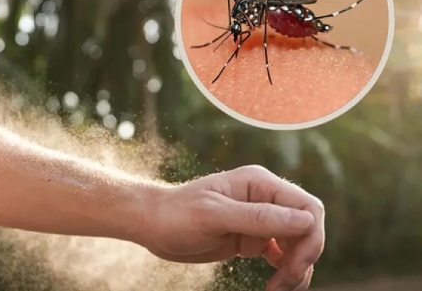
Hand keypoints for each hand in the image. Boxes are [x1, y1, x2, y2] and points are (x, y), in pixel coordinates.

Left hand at [140, 165, 324, 290]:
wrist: (152, 225)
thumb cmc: (176, 215)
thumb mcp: (214, 216)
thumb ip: (258, 218)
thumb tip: (306, 222)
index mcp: (260, 183)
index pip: (308, 207)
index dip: (311, 238)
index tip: (294, 266)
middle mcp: (265, 198)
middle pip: (308, 227)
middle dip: (304, 258)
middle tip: (285, 284)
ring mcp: (260, 218)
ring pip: (298, 244)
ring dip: (297, 269)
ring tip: (278, 290)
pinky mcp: (252, 238)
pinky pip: (283, 254)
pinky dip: (286, 271)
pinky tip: (275, 285)